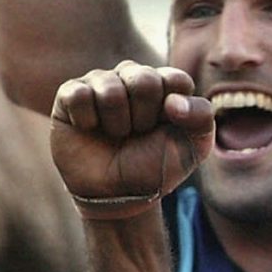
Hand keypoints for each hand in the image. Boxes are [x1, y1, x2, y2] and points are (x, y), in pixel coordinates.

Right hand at [48, 61, 212, 212]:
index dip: (174, 111)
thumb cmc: (156, 166)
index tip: (167, 129)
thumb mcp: (193, 145)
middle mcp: (132, 77)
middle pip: (144, 79)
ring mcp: (101, 83)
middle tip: (138, 133)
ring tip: (116, 134)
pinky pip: (78, 94)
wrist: (117, 194)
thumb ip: (201, 116)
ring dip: (116, 122)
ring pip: (109, 87)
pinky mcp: (70, 95)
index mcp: (165, 84)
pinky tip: (90, 129)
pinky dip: (87, 119)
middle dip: (144, 117)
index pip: (175, 79)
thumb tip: (172, 101)